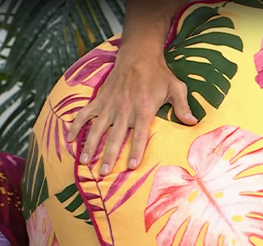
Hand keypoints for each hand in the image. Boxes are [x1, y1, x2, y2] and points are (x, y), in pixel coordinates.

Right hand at [66, 49, 197, 174]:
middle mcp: (125, 109)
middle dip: (109, 156)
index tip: (131, 166)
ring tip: (84, 163)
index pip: (139, 135)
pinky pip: (84, 114)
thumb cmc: (159, 74)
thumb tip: (193, 123)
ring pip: (97, 129)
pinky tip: (69, 140)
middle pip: (116, 137)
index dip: (136, 151)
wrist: (138, 54)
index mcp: (144, 109)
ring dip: (90, 146)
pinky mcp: (100, 99)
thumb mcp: (175, 88)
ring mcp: (110, 105)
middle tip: (103, 173)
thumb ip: (183, 107)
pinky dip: (75, 126)